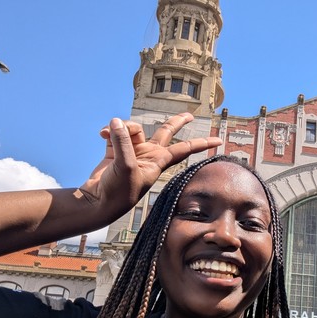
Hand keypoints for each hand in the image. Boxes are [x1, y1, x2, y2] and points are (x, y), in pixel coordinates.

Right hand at [79, 113, 221, 215]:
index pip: (185, 149)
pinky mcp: (115, 151)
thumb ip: (123, 142)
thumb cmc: (119, 191)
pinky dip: (109, 130)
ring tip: (109, 132)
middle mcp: (148, 154)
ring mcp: (132, 152)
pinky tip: (102, 133)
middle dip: (177, 122)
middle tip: (190, 115)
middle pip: (166, 132)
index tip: (219, 141)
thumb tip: (116, 121)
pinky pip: (115, 133)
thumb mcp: (126, 166)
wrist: (97, 202)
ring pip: (133, 128)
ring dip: (122, 127)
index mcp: (159, 161)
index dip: (202, 144)